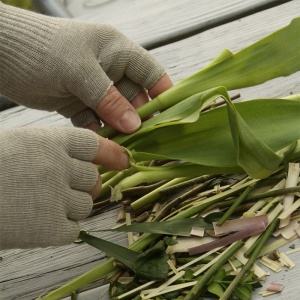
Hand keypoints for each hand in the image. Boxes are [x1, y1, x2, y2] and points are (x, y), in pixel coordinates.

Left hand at [0, 3, 172, 130]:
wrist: (3, 55)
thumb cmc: (43, 50)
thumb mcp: (80, 72)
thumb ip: (109, 99)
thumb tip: (134, 125)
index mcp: (118, 52)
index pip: (151, 73)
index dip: (164, 94)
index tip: (171, 117)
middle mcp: (110, 71)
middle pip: (135, 99)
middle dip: (138, 119)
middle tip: (142, 140)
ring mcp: (94, 89)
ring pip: (115, 114)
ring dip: (117, 130)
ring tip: (121, 146)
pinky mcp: (79, 103)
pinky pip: (95, 121)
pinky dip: (96, 132)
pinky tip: (95, 140)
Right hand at [0, 127, 128, 248]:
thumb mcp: (17, 145)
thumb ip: (50, 152)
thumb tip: (80, 162)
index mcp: (50, 141)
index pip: (95, 145)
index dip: (111, 153)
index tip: (123, 160)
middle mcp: (60, 167)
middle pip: (92, 179)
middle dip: (84, 185)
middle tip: (61, 189)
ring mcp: (57, 198)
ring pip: (86, 204)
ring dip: (71, 207)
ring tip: (41, 206)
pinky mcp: (50, 229)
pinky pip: (72, 229)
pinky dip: (61, 229)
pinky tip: (38, 223)